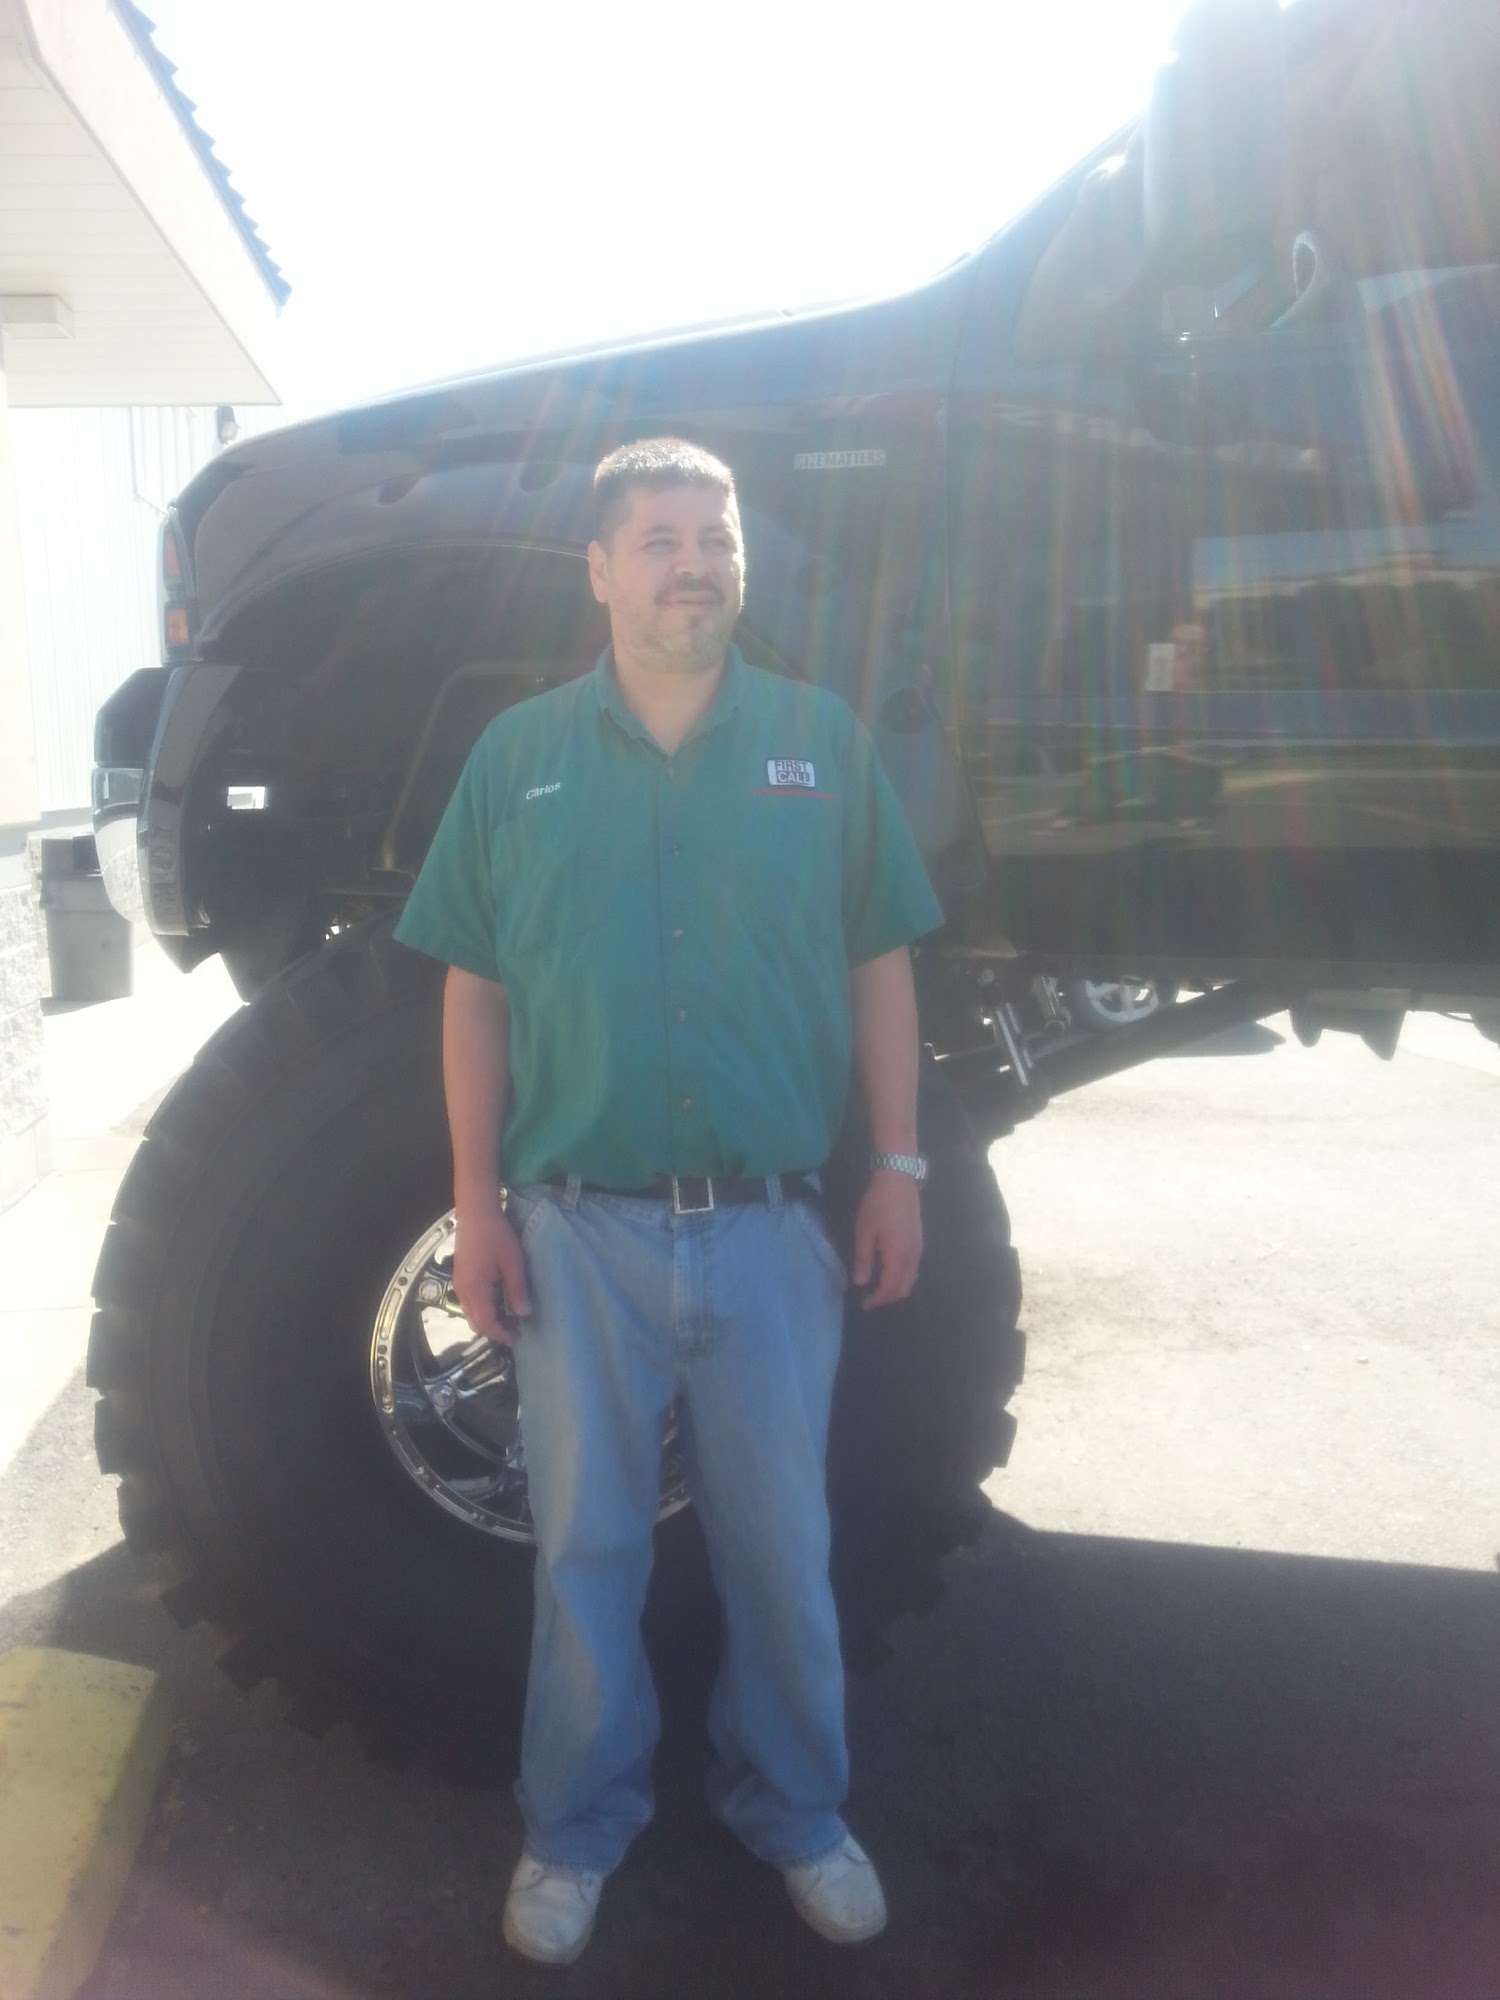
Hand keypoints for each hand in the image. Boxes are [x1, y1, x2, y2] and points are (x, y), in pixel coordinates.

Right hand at [452, 1186, 531, 1345]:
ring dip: (488, 1320)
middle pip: (476, 1322)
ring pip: (471, 1313)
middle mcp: (463, 1290)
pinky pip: (469, 1302)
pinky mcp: (461, 1276)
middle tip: (516, 1329)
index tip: (517, 1338)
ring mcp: (459, 1283)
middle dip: (494, 1330)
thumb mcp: (512, 1261)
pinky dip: (483, 1309)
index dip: (501, 1334)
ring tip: (510, 1316)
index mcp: (475, 1289)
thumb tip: (524, 1314)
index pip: (486, 1323)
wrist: (476, 1211)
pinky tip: (498, 1301)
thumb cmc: (496, 1234)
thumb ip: (517, 1289)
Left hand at [850, 1170, 923, 1309]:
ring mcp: (919, 1248)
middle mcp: (913, 1256)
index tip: (863, 1304)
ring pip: (911, 1279)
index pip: (889, 1288)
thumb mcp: (864, 1231)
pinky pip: (914, 1269)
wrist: (898, 1179)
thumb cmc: (877, 1204)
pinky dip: (902, 1277)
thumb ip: (863, 1259)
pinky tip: (888, 1271)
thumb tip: (860, 1283)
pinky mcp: (919, 1241)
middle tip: (870, 1298)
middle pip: (904, 1288)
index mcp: (898, 1256)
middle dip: (887, 1298)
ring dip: (896, 1288)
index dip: (876, 1299)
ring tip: (877, 1287)